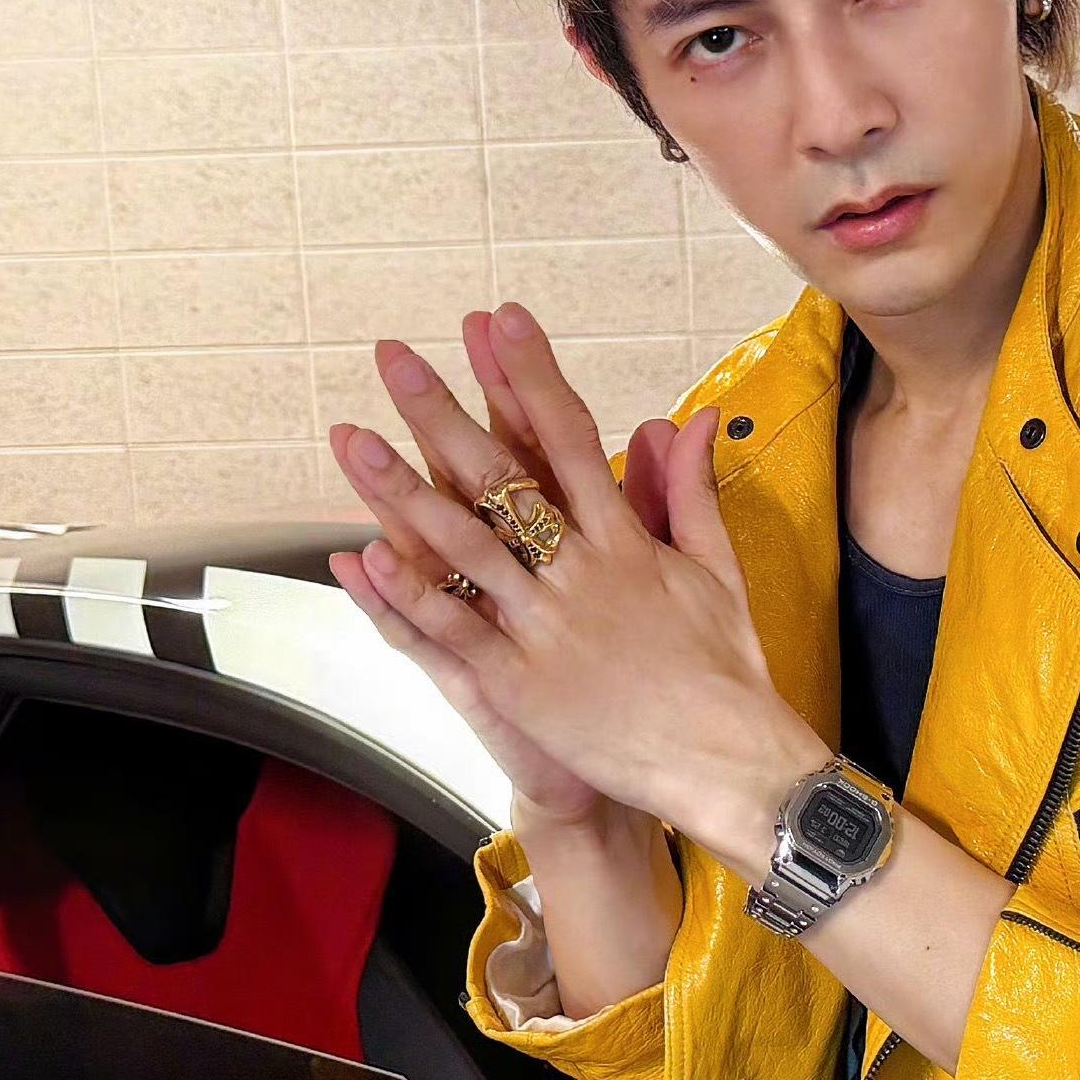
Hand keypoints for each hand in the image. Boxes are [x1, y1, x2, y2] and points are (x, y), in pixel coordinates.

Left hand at [328, 302, 814, 855]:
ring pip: (462, 543)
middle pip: (500, 475)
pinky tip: (362, 554)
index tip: (498, 319)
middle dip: (441, 410)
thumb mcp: (718, 569)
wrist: (728, 760)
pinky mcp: (522, 682)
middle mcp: (580, 570)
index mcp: (626, 538)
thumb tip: (689, 418)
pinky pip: (454, 628)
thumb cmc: (728, 668)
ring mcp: (546, 625)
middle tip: (394, 355)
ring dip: (401, 488)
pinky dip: (408, 591)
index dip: (530, 374)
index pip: (569, 436)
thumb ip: (690, 492)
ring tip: (351, 439)